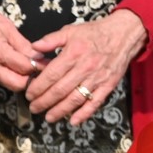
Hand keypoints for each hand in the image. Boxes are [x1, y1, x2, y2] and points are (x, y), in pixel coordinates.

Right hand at [0, 2, 42, 92]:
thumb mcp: (6, 26)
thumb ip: (23, 44)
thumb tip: (39, 56)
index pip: (25, 67)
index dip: (39, 66)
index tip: (48, 63)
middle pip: (18, 85)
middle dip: (31, 80)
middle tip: (39, 69)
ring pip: (10, 85)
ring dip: (22, 79)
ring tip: (30, 69)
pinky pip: (1, 79)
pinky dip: (12, 76)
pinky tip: (17, 68)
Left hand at [23, 11, 147, 124]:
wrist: (123, 34)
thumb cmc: (94, 32)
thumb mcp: (70, 31)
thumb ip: (50, 40)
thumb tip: (33, 48)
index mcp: (72, 54)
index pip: (51, 75)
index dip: (38, 87)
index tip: (29, 94)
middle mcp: (84, 68)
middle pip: (60, 90)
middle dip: (44, 102)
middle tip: (34, 108)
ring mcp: (97, 78)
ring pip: (75, 99)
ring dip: (60, 111)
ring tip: (48, 117)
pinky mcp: (108, 85)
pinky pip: (95, 102)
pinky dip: (84, 114)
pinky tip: (73, 121)